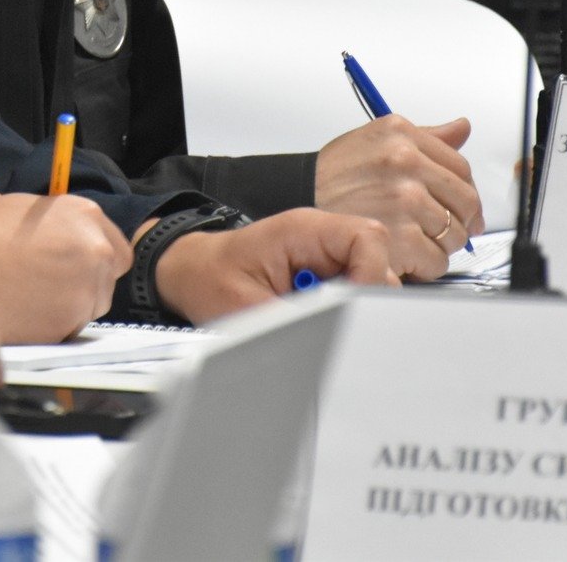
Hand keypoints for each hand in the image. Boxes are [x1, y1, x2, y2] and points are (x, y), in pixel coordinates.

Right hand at [0, 187, 132, 341]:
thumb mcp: (2, 203)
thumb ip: (33, 214)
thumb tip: (26, 219)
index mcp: (82, 213)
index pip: (113, 244)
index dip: (89, 257)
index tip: (70, 266)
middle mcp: (93, 249)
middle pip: (106, 277)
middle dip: (82, 283)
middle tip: (47, 287)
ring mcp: (84, 289)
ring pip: (89, 307)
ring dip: (67, 308)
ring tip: (28, 302)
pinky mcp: (67, 324)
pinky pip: (69, 331)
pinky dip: (51, 329)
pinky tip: (22, 316)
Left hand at [151, 208, 396, 323]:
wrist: (190, 274)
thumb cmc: (210, 279)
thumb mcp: (248, 308)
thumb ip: (297, 320)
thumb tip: (334, 335)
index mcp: (305, 230)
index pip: (368, 240)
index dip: (371, 277)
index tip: (354, 310)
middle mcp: (321, 237)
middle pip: (376, 261)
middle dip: (361, 299)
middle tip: (331, 322)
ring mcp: (325, 254)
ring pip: (368, 280)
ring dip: (348, 307)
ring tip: (311, 317)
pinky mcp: (323, 272)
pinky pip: (351, 290)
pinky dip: (339, 310)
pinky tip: (314, 319)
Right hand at [315, 115, 483, 279]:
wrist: (295, 199)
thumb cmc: (332, 175)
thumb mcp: (375, 139)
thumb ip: (425, 136)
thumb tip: (461, 128)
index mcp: (401, 135)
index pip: (460, 167)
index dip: (464, 191)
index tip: (459, 206)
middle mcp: (405, 162)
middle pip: (465, 202)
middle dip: (460, 221)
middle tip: (443, 230)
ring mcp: (404, 199)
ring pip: (454, 234)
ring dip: (441, 245)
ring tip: (416, 242)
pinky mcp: (399, 236)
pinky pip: (435, 260)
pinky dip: (425, 266)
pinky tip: (406, 257)